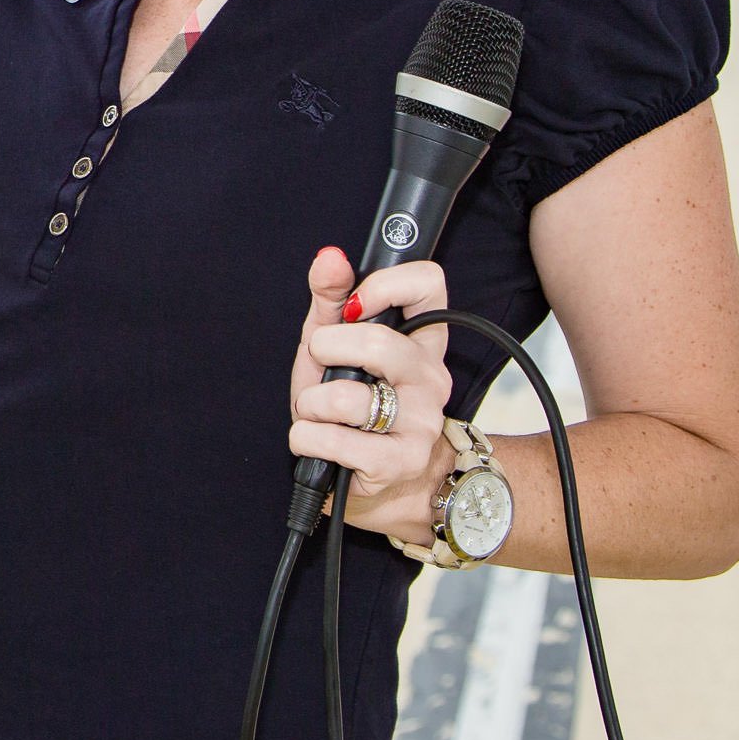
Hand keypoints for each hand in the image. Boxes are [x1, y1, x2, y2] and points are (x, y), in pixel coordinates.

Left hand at [288, 246, 456, 542]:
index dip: (386, 283)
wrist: (378, 482)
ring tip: (318, 412)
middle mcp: (432, 378)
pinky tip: (318, 442)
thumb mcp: (334, 346)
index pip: (429, 284)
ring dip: (311, 404)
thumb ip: (331, 299)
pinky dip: (307, 438)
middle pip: (380, 343)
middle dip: (326, 351)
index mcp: (423, 341)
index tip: (353, 305)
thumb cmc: (352, 404)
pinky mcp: (399, 462)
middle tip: (320, 365)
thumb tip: (329, 257)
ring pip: (346, 398)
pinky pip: (332, 440)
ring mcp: (421, 423)